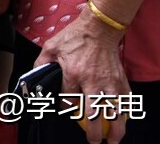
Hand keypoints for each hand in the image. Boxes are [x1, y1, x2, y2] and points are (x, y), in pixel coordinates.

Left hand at [34, 9, 129, 143]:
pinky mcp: (120, 80)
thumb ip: (41, 63)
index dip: (65, 108)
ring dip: (115, 128)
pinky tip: (122, 121)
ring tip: (113, 140)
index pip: (68, 100)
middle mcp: (92, 81)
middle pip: (94, 113)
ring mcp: (108, 82)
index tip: (66, 108)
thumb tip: (33, 77)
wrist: (99, 28)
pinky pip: (125, 101)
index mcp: (73, 74)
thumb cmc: (74, 37)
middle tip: (93, 140)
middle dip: (94, 131)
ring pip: (114, 111)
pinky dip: (125, 113)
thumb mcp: (50, 47)